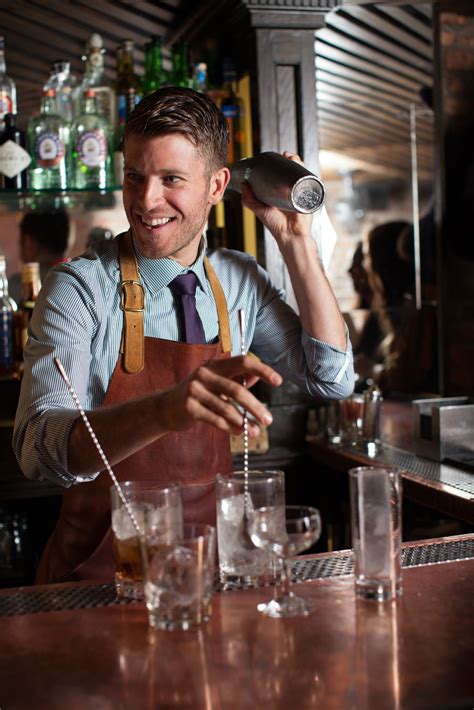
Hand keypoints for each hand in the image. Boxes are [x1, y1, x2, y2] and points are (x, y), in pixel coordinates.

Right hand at [156, 355, 281, 436]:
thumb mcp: (215, 384)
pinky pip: (216, 419)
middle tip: (268, 420)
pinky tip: (238, 432)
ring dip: (244, 422)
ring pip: (228, 408)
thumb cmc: (197, 395)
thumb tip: (257, 377)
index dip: (262, 370)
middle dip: (256, 407)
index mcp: (215, 365)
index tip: (278, 381)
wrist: (165, 408)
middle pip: (238, 389)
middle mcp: (205, 374)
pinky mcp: (189, 407)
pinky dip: (230, 427)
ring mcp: (195, 390)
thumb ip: (236, 380)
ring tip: (255, 432)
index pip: (243, 362)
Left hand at [240, 151, 312, 246]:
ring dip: (298, 162)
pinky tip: (302, 165)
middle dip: (290, 160)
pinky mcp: (309, 196)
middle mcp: (291, 190)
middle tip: (286, 156)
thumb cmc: (275, 224)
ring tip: (293, 158)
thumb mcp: (259, 209)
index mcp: (280, 192)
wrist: (289, 234)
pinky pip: (309, 181)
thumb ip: (249, 199)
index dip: (280, 164)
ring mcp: (301, 192)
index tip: (276, 157)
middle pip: (292, 170)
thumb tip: (243, 183)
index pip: (281, 173)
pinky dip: (306, 171)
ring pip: (301, 173)